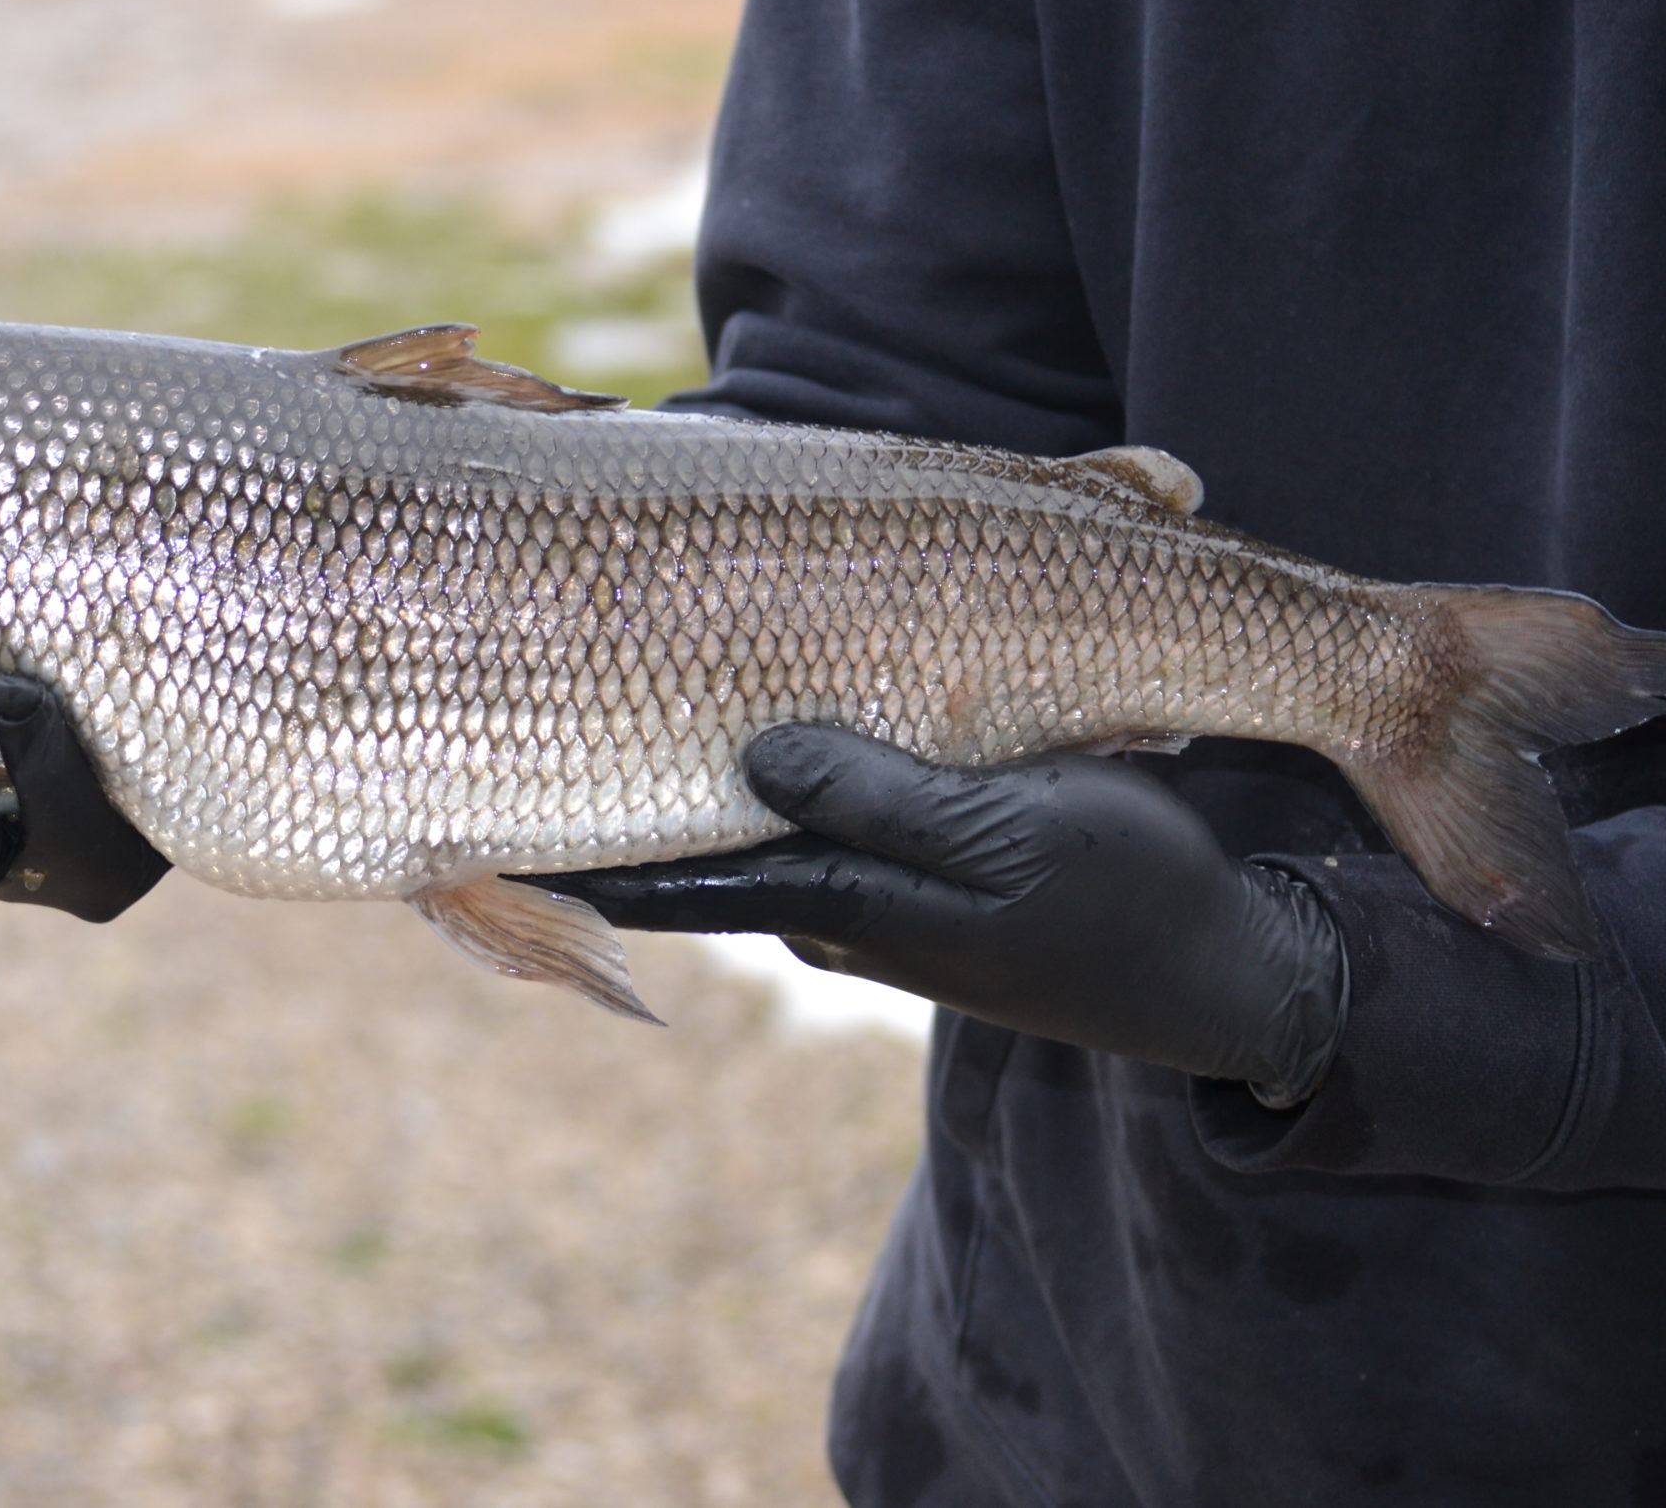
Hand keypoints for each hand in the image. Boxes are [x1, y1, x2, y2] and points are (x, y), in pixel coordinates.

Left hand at [520, 726, 1348, 1105]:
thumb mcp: (1010, 834)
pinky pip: (808, 814)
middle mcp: (825, 903)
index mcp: (835, 902)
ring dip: (676, 767)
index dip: (555, 854)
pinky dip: (765, 772)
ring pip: (743, 820)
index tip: (443, 839)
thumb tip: (753, 753)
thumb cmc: (1125, 893)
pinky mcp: (910, 869)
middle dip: (595, 796)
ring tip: (586, 693)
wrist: (1222, 973)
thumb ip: (876, 799)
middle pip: (681, 837)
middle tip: (500, 714)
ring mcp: (865, 892)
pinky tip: (746, 717)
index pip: (657, 880)